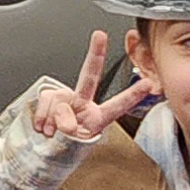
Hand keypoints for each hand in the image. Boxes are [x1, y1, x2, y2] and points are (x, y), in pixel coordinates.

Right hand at [28, 32, 154, 145]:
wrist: (42, 153)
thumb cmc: (62, 148)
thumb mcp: (72, 144)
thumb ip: (69, 129)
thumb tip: (63, 121)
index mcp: (96, 118)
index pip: (116, 105)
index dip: (132, 95)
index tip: (148, 84)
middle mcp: (82, 104)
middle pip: (89, 75)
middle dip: (95, 55)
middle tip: (100, 36)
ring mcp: (64, 100)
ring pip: (59, 98)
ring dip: (53, 117)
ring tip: (50, 132)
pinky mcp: (48, 98)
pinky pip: (44, 100)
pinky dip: (41, 115)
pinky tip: (42, 126)